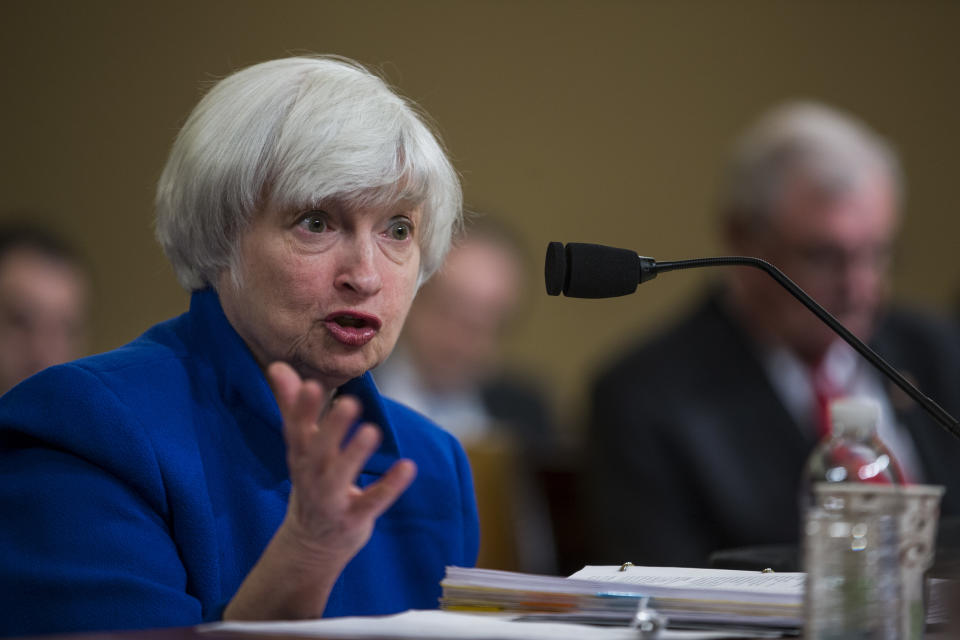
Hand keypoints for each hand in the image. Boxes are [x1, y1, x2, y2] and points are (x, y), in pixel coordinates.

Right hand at [269, 361, 416, 560]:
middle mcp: (312, 477)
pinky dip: (389, 486)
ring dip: (355, 455)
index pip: (296, 430)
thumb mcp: (300, 446)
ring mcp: (331, 500)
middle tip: (350, 402)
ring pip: (340, 477)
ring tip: (373, 431)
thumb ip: (292, 406)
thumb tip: (277, 365)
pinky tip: (408, 467)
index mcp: (300, 456)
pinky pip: (372, 502)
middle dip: (332, 428)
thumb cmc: (311, 481)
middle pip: (318, 452)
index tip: (310, 384)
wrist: (311, 545)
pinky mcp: (353, 518)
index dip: (301, 409)